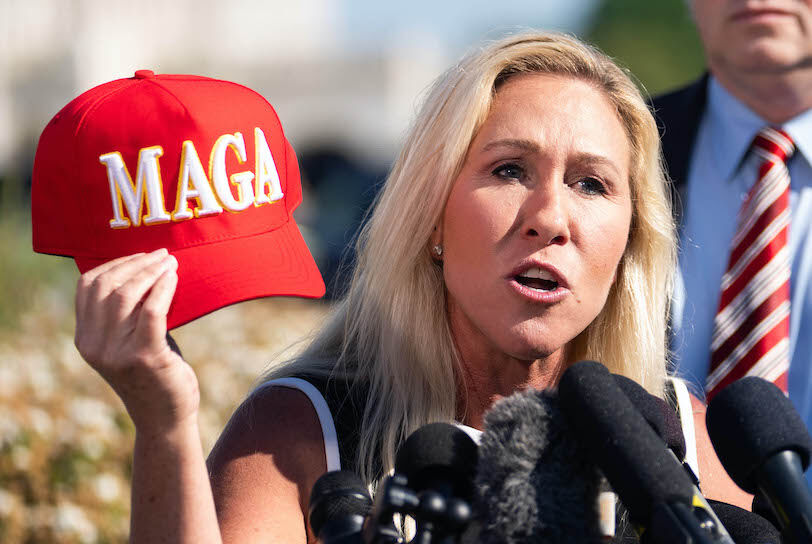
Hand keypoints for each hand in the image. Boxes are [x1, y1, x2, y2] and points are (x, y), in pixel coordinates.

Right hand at [74, 249, 198, 431]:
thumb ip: (125, 314)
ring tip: (170, 262)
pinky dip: (164, 288)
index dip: (114, 263)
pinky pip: (153, 310)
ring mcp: (117, 352)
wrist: (165, 417)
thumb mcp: (127, 342)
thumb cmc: (153, 374)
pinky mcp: (145, 356)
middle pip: (108, 286)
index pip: (87, 286)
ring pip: (127, 294)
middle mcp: (94, 345)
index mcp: (85, 339)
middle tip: (161, 254)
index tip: (140, 255)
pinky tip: (175, 278)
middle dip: (137, 263)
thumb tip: (142, 268)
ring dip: (151, 271)